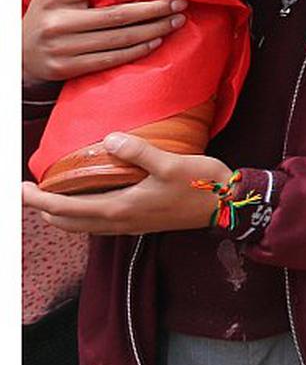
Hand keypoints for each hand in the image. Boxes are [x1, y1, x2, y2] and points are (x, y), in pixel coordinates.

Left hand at [21, 133, 232, 235]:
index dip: (41, 200)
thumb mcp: (170, 163)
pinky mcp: (142, 222)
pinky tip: (92, 201)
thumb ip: (138, 152)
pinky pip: (101, 224)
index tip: (21, 190)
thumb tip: (109, 138)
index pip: (68, 208)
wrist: (227, 206)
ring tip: (53, 199)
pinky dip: (84, 216)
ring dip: (64, 215)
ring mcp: (132, 225)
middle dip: (46, 210)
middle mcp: (122, 221)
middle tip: (30, 194)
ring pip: (84, 226)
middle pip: (70, 223)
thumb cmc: (200, 184)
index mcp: (122, 208)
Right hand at [22, 0, 187, 85]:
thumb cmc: (44, 15)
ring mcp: (64, 47)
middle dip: (153, 8)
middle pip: (116, 14)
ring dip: (153, 30)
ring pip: (118, 38)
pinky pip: (111, 59)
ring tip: (175, 21)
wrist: (19, 55)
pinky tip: (156, 41)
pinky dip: (137, 50)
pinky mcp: (69, 68)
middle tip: (179, 3)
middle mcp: (60, 22)